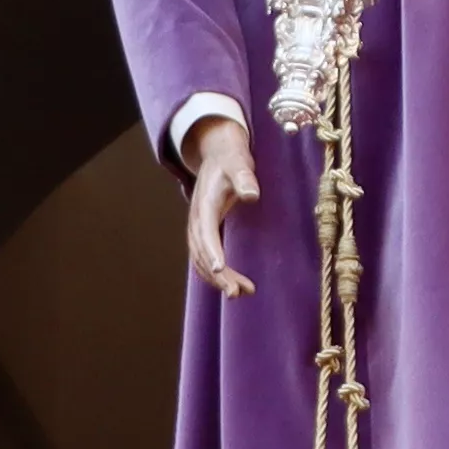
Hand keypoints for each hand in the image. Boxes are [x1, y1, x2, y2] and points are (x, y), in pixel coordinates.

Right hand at [182, 114, 259, 300]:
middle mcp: (197, 221)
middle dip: (217, 275)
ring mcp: (199, 229)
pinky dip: (219, 274)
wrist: (217, 155)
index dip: (211, 251)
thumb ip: (244, 177)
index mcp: (204, 205)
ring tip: (243, 292)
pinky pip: (207, 259)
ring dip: (219, 279)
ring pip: (202, 261)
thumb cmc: (230, 160)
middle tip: (236, 292)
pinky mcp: (206, 234)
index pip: (205, 232)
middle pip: (201, 254)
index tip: (220, 269)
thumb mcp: (238, 163)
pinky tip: (238, 285)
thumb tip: (251, 195)